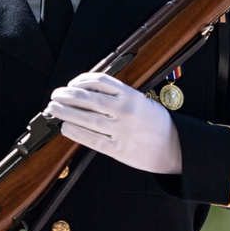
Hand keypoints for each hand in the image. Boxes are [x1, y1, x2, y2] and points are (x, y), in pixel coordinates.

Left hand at [46, 72, 182, 173]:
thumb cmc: (156, 123)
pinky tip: (66, 128)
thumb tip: (86, 93)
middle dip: (67, 96)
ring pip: (87, 118)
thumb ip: (118, 96)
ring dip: (66, 112)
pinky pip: (91, 139)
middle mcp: (125, 111)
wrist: (175, 147)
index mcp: (131, 95)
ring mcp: (121, 130)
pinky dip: (75, 132)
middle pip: (88, 99)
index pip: (99, 81)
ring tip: (55, 109)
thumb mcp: (141, 100)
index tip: (71, 84)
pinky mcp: (118, 149)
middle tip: (55, 95)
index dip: (80, 81)